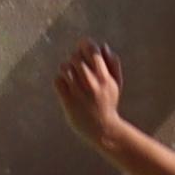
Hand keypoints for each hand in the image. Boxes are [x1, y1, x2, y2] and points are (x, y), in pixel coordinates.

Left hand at [54, 39, 136, 156]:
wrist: (103, 129)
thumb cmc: (108, 104)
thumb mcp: (116, 83)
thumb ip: (113, 63)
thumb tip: (103, 45)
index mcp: (104, 77)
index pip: (91, 50)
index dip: (84, 44)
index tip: (82, 48)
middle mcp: (91, 83)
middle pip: (75, 57)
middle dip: (74, 57)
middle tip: (76, 65)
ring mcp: (79, 92)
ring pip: (64, 67)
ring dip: (66, 68)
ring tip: (69, 75)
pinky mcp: (68, 101)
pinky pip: (58, 81)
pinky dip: (60, 80)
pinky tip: (65, 85)